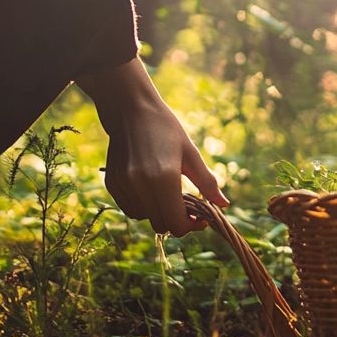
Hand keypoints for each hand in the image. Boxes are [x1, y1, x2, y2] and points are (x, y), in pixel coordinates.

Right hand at [77, 57, 228, 235]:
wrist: (130, 110)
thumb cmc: (165, 128)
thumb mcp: (191, 153)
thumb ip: (207, 182)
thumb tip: (224, 205)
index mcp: (164, 178)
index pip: (175, 223)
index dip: (190, 226)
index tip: (199, 218)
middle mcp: (140, 185)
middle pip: (160, 225)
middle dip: (176, 220)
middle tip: (186, 206)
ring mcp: (123, 185)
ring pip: (144, 218)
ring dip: (158, 212)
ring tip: (166, 192)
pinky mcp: (112, 183)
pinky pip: (129, 208)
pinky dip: (142, 205)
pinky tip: (150, 188)